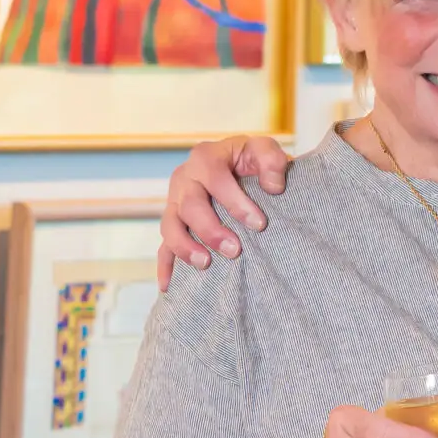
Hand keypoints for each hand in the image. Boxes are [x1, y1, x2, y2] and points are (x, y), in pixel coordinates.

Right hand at [156, 134, 293, 288]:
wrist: (236, 168)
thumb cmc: (250, 162)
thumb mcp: (263, 150)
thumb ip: (272, 160)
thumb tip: (274, 186)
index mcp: (205, 158)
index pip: (216, 180)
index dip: (236, 203)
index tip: (259, 224)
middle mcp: (184, 178)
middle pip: (190, 205)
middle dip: (211, 230)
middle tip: (234, 250)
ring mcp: (174, 202)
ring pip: (170, 226)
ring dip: (185, 247)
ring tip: (206, 264)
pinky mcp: (173, 224)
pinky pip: (163, 246)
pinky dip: (165, 266)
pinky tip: (169, 286)